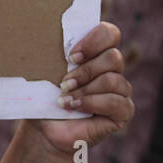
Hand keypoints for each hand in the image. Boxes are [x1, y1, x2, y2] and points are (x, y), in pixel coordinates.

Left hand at [29, 22, 132, 158]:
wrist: (45, 129)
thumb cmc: (45, 98)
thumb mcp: (46, 74)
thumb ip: (53, 56)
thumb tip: (40, 38)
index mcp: (96, 54)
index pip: (109, 34)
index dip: (94, 40)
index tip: (71, 56)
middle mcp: (112, 70)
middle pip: (113, 57)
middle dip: (85, 70)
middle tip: (64, 83)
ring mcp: (120, 90)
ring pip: (112, 79)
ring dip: (84, 90)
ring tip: (64, 99)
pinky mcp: (123, 111)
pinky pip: (116, 102)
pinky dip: (92, 103)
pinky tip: (74, 107)